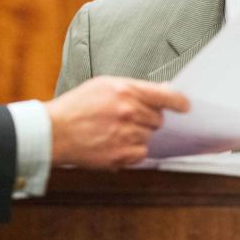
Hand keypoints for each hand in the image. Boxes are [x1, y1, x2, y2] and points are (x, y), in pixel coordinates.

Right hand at [44, 76, 188, 168]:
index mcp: (125, 90)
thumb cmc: (75, 107)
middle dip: (146, 119)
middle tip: (126, 118)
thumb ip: (132, 87)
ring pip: (148, 137)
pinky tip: (114, 143)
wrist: (54, 131)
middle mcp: (129, 112)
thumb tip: (159, 90)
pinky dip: (132, 151)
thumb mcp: (102, 85)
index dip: (179, 102)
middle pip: (158, 119)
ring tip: (114, 131)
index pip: (166, 96)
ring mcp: (126, 134)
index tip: (185, 106)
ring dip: (137, 135)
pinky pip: (141, 154)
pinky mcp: (121, 154)